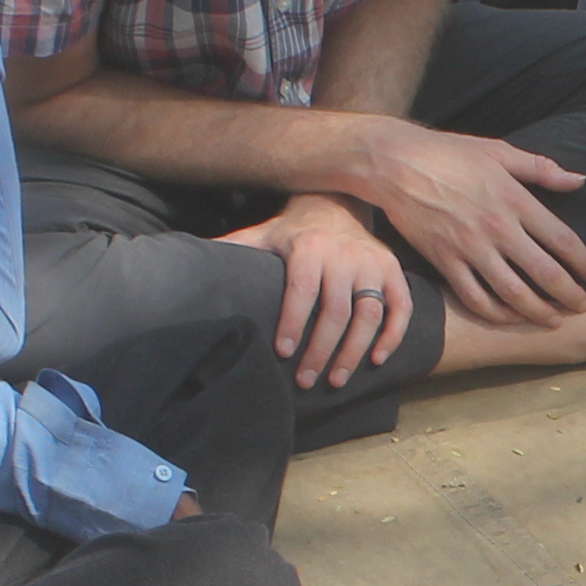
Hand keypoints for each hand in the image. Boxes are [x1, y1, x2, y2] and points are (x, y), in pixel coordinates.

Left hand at [247, 194, 416, 387]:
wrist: (337, 205)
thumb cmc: (294, 231)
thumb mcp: (263, 234)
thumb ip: (233, 247)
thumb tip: (185, 256)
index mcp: (310, 248)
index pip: (303, 291)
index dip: (294, 323)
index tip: (284, 353)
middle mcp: (345, 255)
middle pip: (337, 312)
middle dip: (321, 351)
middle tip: (306, 380)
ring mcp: (373, 264)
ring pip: (369, 315)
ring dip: (354, 352)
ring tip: (336, 380)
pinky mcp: (393, 271)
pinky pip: (400, 308)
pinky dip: (392, 336)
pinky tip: (377, 360)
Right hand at [335, 123, 585, 324]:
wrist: (396, 164)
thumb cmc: (450, 153)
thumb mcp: (499, 151)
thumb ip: (542, 169)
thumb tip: (580, 180)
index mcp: (515, 199)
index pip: (562, 239)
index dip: (583, 262)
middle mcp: (497, 228)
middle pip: (544, 272)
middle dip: (569, 295)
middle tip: (582, 306)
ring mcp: (469, 248)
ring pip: (512, 292)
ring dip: (538, 311)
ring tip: (553, 320)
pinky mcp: (444, 261)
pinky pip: (474, 297)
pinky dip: (496, 313)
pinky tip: (510, 317)